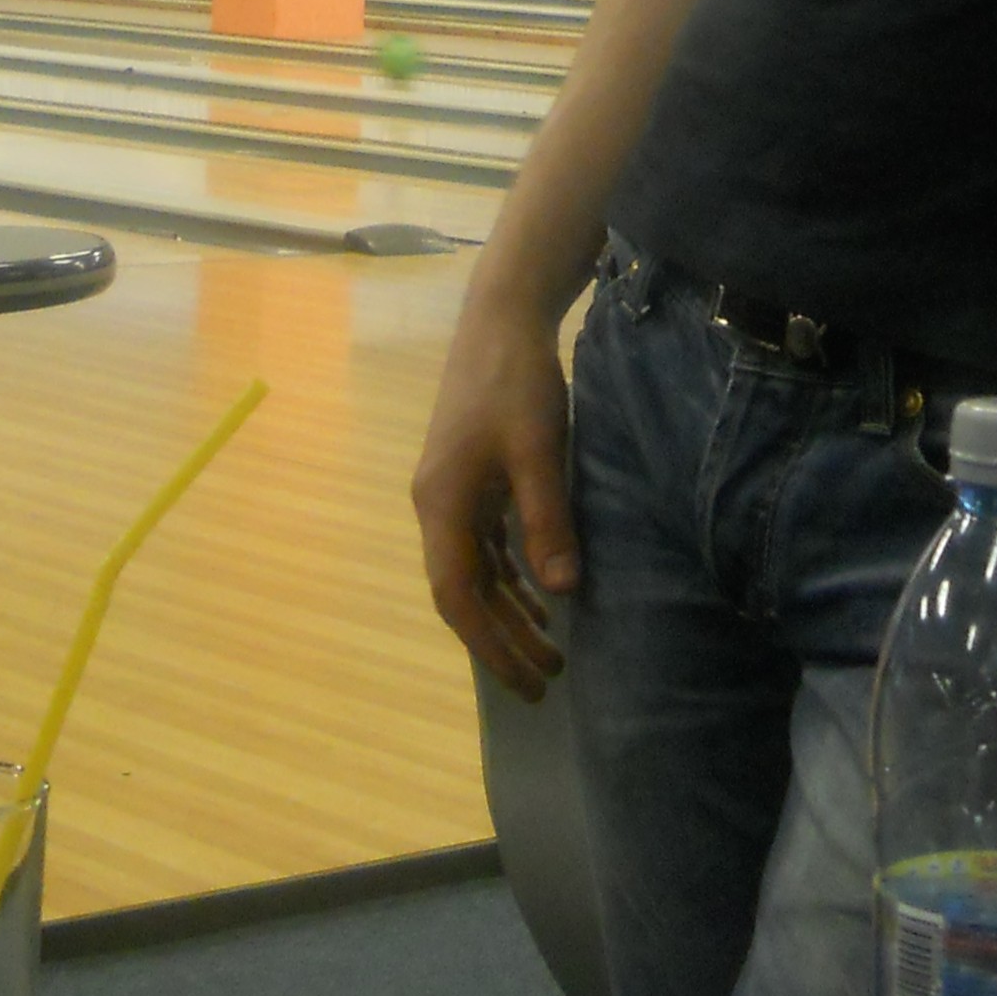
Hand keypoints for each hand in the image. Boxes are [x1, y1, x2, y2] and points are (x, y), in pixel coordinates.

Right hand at [412, 291, 577, 700]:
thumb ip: (546, 519)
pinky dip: (509, 573)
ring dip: (509, 609)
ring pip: (475, 569)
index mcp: (441, 503)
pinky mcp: (471, 475)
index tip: (527, 680)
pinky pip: (485, 543)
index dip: (490, 643)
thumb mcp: (538, 450)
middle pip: (464, 590)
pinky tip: (539, 592)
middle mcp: (437, 505)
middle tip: (548, 679)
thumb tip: (560, 592)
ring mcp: (452, 490)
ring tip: (551, 647)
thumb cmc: (516, 380)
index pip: (458, 595)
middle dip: (502, 638)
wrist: (502, 315)